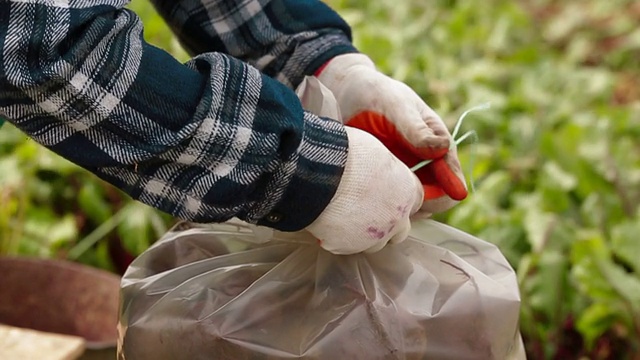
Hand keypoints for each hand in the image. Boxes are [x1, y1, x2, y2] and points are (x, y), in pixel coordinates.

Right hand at [306, 126, 422, 254]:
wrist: (319, 172)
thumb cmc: (346, 154)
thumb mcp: (377, 151)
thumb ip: (387, 170)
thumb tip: (381, 172)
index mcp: (406, 191)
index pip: (416, 202)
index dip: (401, 198)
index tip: (390, 195)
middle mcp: (396, 218)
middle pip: (400, 230)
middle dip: (387, 223)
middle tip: (367, 210)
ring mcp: (374, 237)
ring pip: (375, 243)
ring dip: (365, 234)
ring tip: (345, 217)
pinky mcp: (349, 247)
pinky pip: (348, 246)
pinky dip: (341, 238)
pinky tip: (329, 222)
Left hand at [316, 53, 466, 213]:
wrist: (344, 94)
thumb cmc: (376, 94)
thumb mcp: (397, 106)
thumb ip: (416, 129)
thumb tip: (442, 149)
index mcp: (436, 141)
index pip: (451, 171)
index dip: (449, 187)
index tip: (442, 198)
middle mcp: (424, 161)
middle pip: (436, 195)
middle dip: (423, 203)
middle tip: (401, 204)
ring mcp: (404, 172)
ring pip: (413, 202)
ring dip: (403, 207)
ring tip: (382, 203)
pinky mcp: (384, 180)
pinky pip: (390, 201)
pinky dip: (384, 205)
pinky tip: (370, 202)